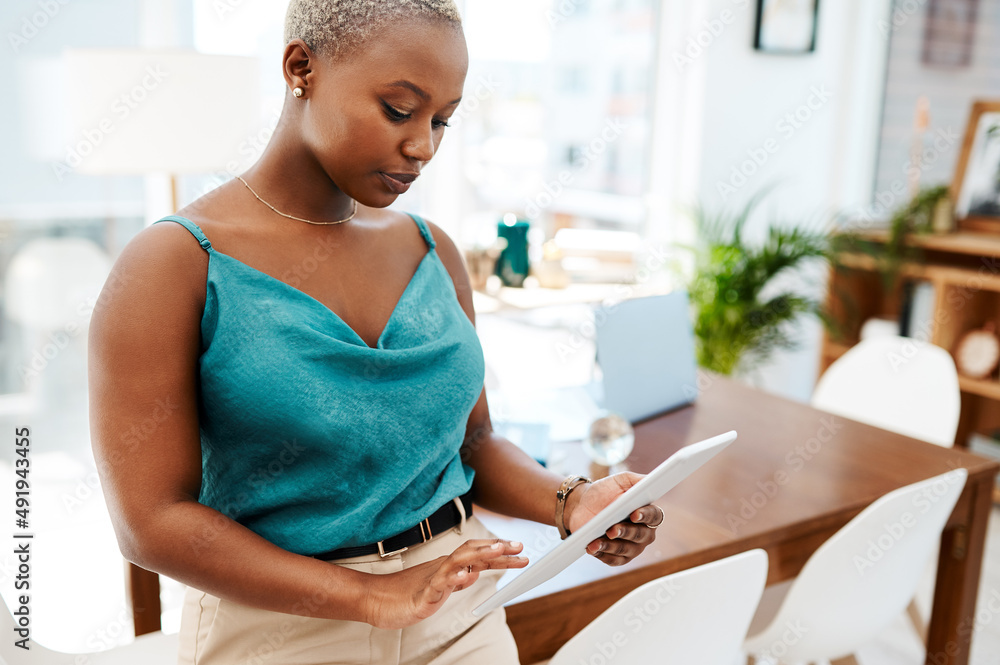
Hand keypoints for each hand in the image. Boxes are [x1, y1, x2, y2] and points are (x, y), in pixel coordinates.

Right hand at [364, 539, 526, 628]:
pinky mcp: (423, 595)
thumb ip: (456, 580)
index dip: (500, 553)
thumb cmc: (407, 593)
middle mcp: (443, 568)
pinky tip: (466, 576)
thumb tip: (474, 572)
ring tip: (499, 551)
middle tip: (520, 546)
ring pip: (459, 561)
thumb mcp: (439, 587)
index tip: (521, 549)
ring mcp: (433, 579)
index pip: (479, 556)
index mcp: (449, 566)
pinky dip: (454, 579)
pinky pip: (440, 585)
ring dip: (480, 555)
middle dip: (497, 549)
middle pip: (473, 552)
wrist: (377, 600)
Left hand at [564, 472, 663, 566]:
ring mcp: (632, 547)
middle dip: (626, 532)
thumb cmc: (604, 492)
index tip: (634, 513)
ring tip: (597, 541)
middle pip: (641, 535)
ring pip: (626, 550)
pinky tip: (593, 548)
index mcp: (647, 513)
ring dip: (611, 546)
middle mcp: (644, 532)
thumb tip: (651, 480)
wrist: (581, 506)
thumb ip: (637, 480)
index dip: (646, 515)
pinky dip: (603, 555)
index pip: (654, 516)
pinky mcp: (618, 557)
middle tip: (611, 529)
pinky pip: (614, 560)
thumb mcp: (620, 481)